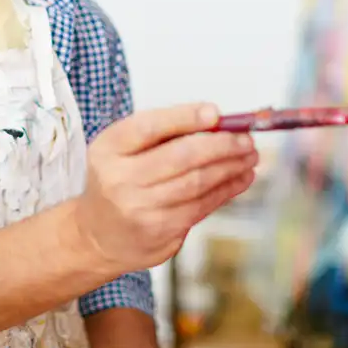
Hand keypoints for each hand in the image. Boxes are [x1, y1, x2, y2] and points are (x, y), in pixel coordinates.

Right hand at [75, 103, 257, 273]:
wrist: (98, 234)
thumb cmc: (118, 181)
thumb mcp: (122, 149)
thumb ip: (161, 133)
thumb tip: (214, 121)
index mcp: (109, 149)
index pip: (149, 127)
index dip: (185, 117)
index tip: (215, 113)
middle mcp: (120, 179)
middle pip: (180, 157)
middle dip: (221, 145)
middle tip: (245, 138)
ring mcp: (140, 208)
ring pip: (196, 183)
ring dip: (230, 167)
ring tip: (249, 156)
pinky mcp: (160, 231)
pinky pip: (201, 206)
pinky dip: (226, 190)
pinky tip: (239, 178)